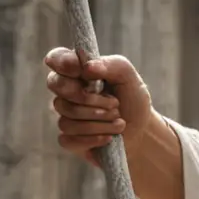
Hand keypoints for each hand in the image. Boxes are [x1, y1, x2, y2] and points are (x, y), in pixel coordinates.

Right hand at [44, 49, 153, 169]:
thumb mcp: (129, 77)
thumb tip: (87, 67)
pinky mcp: (69, 139)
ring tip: (120, 121)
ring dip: (99, 121)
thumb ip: (111, 65)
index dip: (62, 62)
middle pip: (56, 85)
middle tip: (115, 103)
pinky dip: (93, 138)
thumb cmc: (132, 100)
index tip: (81, 71)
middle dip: (88, 97)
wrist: (142, 131)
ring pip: (66, 117)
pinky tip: (109, 138)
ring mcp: (66, 116)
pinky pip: (68, 139)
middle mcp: (67, 92)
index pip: (56, 58)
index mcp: (78, 71)